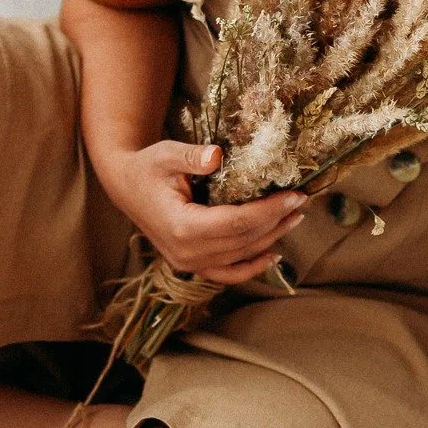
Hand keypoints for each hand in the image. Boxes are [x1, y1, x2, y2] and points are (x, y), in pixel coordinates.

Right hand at [99, 141, 307, 285]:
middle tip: (301, 201)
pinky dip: (251, 268)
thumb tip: (217, 156)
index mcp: (181, 226)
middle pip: (243, 240)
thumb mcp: (166, 154)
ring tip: (295, 218)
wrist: (126, 187)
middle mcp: (187, 252)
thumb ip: (192, 156)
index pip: (237, 222)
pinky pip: (227, 273)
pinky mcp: (191, 264)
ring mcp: (188, 263)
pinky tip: (273, 255)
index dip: (269, 210)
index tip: (294, 195)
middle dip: (276, 221)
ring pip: (240, 256)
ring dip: (271, 239)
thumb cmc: (147, 168)